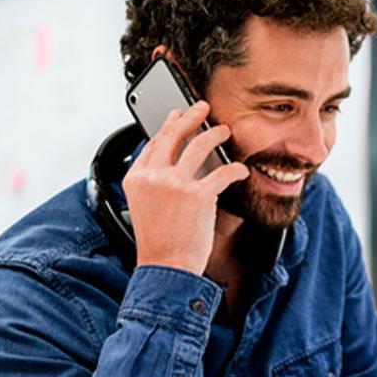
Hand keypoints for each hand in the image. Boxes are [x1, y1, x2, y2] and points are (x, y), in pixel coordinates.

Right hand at [121, 101, 249, 273]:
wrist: (166, 267)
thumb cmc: (160, 243)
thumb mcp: (144, 207)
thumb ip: (153, 184)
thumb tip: (172, 167)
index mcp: (136, 178)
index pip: (152, 143)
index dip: (168, 127)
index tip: (178, 118)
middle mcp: (152, 176)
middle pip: (172, 135)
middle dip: (190, 117)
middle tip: (203, 108)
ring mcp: (174, 184)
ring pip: (198, 145)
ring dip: (215, 133)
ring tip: (225, 130)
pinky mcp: (197, 195)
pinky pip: (222, 172)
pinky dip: (235, 168)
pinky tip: (241, 169)